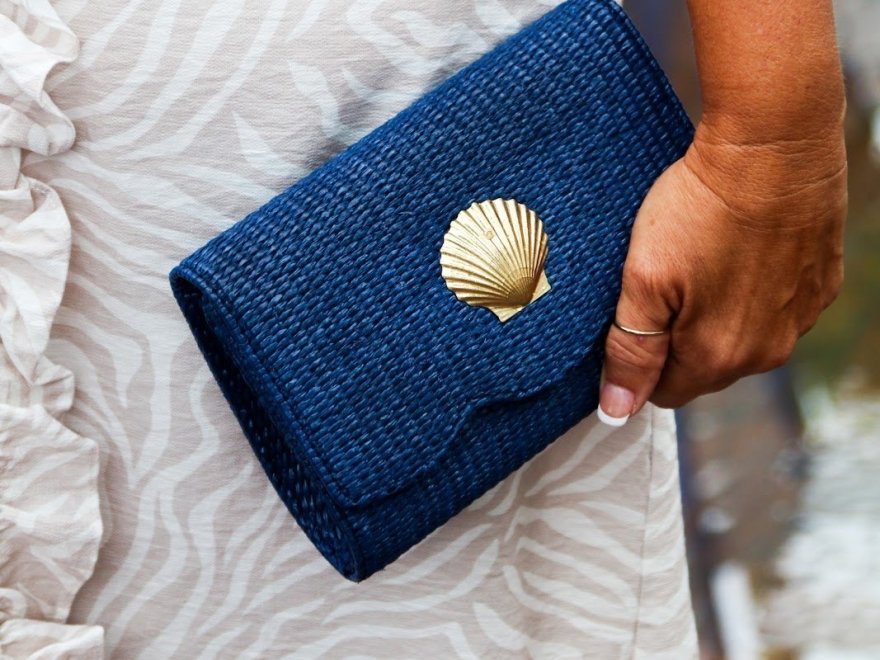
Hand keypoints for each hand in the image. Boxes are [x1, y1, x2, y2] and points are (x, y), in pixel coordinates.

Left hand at [597, 119, 846, 424]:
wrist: (773, 144)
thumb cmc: (700, 207)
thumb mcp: (645, 279)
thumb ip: (630, 351)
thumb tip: (617, 412)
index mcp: (717, 357)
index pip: (663, 392)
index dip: (640, 362)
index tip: (630, 319)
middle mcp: (766, 351)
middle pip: (703, 369)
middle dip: (676, 340)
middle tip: (662, 282)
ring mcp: (799, 318)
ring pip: (740, 340)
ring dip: (715, 316)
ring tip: (699, 261)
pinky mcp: (820, 285)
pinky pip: (774, 310)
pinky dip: (752, 291)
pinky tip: (737, 251)